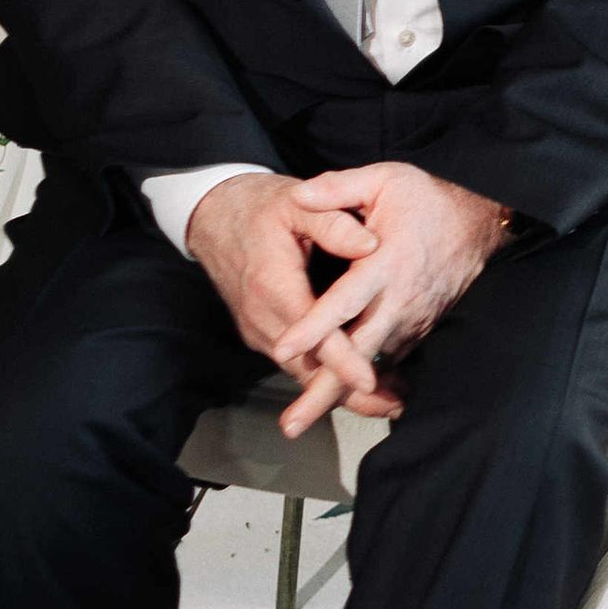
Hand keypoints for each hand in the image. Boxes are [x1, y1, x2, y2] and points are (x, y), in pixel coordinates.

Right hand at [182, 171, 407, 433]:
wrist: (214, 216)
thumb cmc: (262, 207)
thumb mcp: (297, 203)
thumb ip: (334, 222)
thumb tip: (372, 245)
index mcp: (272, 284)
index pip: (310, 333)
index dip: (341, 358)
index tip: (369, 380)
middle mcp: (261, 316)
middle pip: (307, 365)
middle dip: (347, 391)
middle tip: (393, 406)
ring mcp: (258, 329)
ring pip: (301, 370)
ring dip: (339, 390)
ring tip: (387, 402)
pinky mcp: (261, 334)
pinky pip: (295, 362)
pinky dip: (325, 375)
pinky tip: (359, 384)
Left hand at [260, 163, 515, 433]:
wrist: (479, 225)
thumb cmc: (426, 200)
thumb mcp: (385, 179)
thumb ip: (339, 187)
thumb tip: (298, 195)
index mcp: (386, 263)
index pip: (345, 300)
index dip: (315, 326)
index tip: (284, 346)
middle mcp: (399, 300)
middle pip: (357, 353)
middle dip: (324, 389)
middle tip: (293, 423)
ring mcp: (411, 321)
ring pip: (371, 365)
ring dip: (339, 393)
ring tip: (303, 418)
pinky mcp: (418, 330)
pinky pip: (386, 362)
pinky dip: (362, 384)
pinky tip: (336, 401)